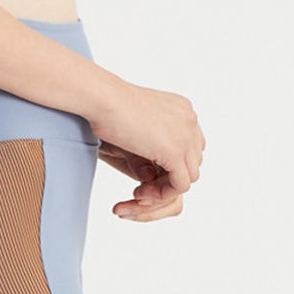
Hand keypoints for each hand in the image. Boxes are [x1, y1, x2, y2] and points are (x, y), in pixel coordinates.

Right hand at [87, 80, 202, 223]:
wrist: (102, 98)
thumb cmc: (106, 107)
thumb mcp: (135, 129)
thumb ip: (148, 149)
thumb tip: (151, 176)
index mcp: (181, 110)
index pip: (189, 146)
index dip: (169, 164)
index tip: (144, 173)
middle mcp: (189, 120)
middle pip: (192, 161)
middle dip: (168, 178)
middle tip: (140, 188)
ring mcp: (186, 135)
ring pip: (189, 176)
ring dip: (163, 189)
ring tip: (138, 193)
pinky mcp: (176, 152)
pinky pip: (179, 185)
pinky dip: (160, 194)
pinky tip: (138, 194)